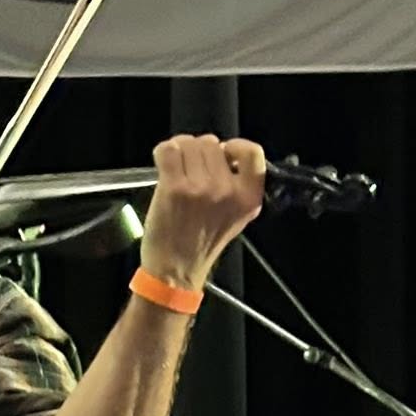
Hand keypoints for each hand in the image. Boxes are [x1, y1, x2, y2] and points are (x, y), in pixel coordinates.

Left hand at [138, 134, 266, 292]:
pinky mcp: (174, 188)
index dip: (234, 147)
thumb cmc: (201, 244)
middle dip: (200, 152)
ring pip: (189, 144)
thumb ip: (238, 184)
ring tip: (177, 172)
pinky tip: (163, 165)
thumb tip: (224, 151)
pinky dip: (163, 152)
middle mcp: (227, 191)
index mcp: (248, 198)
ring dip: (180, 152)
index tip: (224, 154)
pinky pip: (168, 149)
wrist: (174, 272)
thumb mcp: (236, 217)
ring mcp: (200, 188)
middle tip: (191, 172)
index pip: (252, 152)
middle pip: (212, 143)